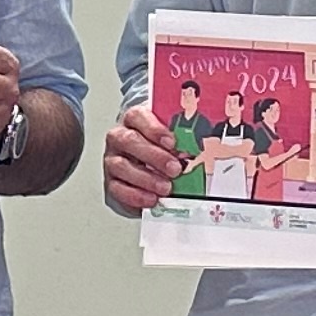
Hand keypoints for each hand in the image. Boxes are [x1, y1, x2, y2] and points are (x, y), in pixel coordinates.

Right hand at [100, 100, 176, 216]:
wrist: (143, 169)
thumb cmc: (159, 150)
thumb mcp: (171, 140)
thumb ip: (181, 140)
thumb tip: (203, 149)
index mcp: (134, 120)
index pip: (138, 117)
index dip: (154, 129)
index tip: (172, 142)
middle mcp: (119, 137)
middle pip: (129, 141)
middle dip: (154, 156)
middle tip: (174, 168)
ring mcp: (112, 159)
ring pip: (121, 166)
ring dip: (146, 178)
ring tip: (165, 187)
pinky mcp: (111, 182)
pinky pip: (118, 188)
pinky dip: (136, 195)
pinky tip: (151, 199)